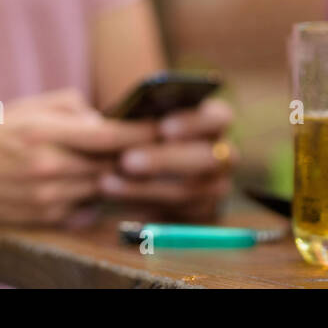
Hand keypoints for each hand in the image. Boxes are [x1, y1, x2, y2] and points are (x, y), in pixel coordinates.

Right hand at [0, 89, 156, 228]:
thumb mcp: (27, 107)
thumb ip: (71, 107)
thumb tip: (107, 119)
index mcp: (43, 133)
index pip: (108, 135)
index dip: (141, 132)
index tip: (164, 126)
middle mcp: (48, 167)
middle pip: (112, 163)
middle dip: (137, 154)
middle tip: (162, 143)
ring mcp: (49, 196)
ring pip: (104, 185)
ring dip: (121, 175)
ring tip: (136, 161)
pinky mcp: (48, 217)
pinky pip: (89, 204)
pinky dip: (99, 192)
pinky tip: (104, 181)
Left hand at [99, 98, 236, 222]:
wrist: (124, 150)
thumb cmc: (132, 119)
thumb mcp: (132, 108)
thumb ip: (138, 110)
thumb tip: (125, 122)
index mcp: (214, 119)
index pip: (219, 118)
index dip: (194, 123)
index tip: (163, 128)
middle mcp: (221, 154)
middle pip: (208, 159)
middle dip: (165, 161)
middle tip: (126, 161)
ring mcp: (212, 187)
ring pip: (189, 192)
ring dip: (146, 189)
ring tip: (106, 183)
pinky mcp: (196, 215)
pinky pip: (177, 220)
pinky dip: (144, 213)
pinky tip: (115, 203)